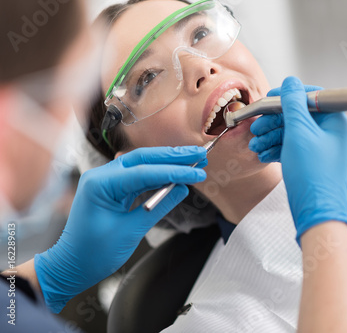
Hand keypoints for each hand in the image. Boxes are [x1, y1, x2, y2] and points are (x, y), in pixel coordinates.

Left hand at [34, 146, 206, 312]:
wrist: (72, 266)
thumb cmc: (94, 253)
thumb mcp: (130, 231)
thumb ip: (158, 207)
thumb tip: (181, 190)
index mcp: (100, 184)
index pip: (144, 171)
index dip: (174, 171)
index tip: (197, 173)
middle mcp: (102, 176)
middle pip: (143, 159)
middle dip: (173, 156)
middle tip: (199, 154)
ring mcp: (107, 180)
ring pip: (143, 164)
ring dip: (168, 162)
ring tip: (194, 160)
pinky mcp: (113, 188)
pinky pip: (139, 176)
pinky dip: (159, 175)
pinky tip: (176, 173)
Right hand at [250, 77, 346, 243]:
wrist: (318, 214)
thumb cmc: (313, 175)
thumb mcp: (299, 133)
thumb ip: (294, 104)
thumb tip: (291, 82)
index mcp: (336, 122)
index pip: (312, 97)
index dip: (288, 96)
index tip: (269, 99)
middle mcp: (332, 134)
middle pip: (300, 117)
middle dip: (275, 121)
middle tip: (256, 127)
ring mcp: (323, 150)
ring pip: (294, 134)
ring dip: (272, 137)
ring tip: (255, 145)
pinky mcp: (314, 164)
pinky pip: (295, 150)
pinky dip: (279, 150)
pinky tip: (264, 155)